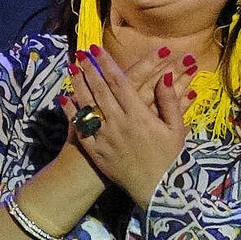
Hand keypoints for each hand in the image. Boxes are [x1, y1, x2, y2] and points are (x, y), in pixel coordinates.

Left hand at [59, 45, 196, 208]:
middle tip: (80, 53)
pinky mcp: (96, 151)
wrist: (156, 190)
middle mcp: (119, 122)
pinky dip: (71, 113)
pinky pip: (80, 128)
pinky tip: (64, 99)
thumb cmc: (169, 158)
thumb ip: (170, 101)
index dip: (106, 64)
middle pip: (99, 90)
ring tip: (71, 69)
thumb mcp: (176, 129)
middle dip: (89, 69)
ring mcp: (105, 137)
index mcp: (139, 115)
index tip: (96, 49)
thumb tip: (164, 76)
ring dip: (78, 85)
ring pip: (87, 105)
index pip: (118, 82)